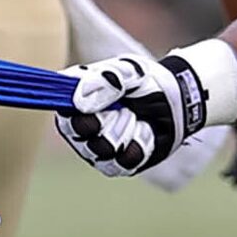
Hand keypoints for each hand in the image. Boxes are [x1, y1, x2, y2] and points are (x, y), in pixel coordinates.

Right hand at [58, 42, 236, 177]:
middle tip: (125, 107)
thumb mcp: (127, 71)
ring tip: (137, 117)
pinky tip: (145, 131)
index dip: (75, 111)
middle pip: (79, 133)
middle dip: (106, 119)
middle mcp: (80, 128)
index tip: (97, 103)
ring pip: (101, 149)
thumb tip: (77, 102)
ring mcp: (97, 149)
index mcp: (74, 103)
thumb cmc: (145, 82)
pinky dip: (139, 144)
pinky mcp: (118, 164)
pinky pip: (123, 161)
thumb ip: (103, 81)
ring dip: (125, 131)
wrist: (176, 100)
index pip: (60, 112)